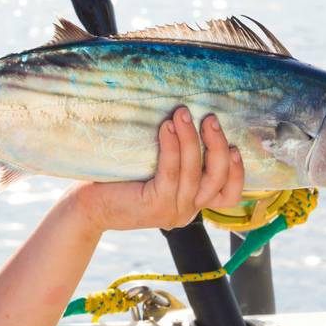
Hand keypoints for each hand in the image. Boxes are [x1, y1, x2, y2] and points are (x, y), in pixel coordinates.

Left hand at [68, 106, 244, 233]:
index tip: (235, 146)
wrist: (87, 205)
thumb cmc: (120, 181)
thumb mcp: (156, 173)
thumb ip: (178, 161)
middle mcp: (187, 211)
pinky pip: (170, 172)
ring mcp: (173, 211)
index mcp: (192, 204)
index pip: (229, 195)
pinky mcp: (155, 205)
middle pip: (218, 181)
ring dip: (191, 139)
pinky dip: (171, 147)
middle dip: (218, 147)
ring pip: (194, 173)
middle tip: (210, 119)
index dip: (237, 171)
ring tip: (183, 114)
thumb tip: (189, 119)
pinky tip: (167, 127)